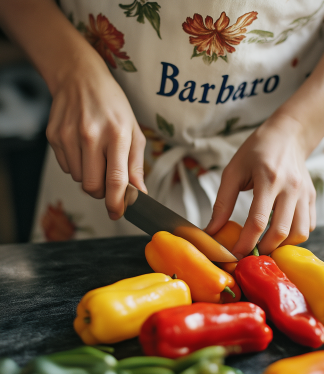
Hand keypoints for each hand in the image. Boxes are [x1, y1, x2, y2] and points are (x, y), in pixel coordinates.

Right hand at [46, 58, 146, 219]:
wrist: (80, 78)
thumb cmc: (113, 106)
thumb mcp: (134, 132)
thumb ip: (136, 165)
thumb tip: (139, 193)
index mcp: (117, 134)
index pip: (116, 180)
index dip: (117, 202)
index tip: (118, 213)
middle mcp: (91, 136)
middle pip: (93, 186)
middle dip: (102, 192)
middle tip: (108, 182)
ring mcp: (69, 136)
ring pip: (79, 179)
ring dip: (90, 177)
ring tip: (96, 156)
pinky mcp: (54, 137)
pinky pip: (67, 167)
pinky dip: (77, 166)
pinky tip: (83, 148)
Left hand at [205, 113, 315, 257]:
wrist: (287, 136)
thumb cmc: (256, 151)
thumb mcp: (233, 171)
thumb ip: (222, 202)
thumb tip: (212, 230)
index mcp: (268, 178)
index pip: (258, 220)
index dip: (245, 242)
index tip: (235, 254)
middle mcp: (291, 188)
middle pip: (281, 232)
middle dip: (263, 249)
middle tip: (249, 253)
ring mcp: (305, 193)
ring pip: (299, 233)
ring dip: (281, 246)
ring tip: (265, 244)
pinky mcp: (312, 198)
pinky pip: (308, 226)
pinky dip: (294, 236)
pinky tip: (279, 232)